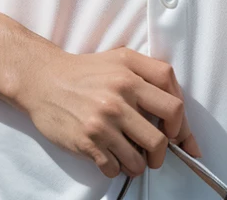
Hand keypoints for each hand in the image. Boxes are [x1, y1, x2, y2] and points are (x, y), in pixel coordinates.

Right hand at [11, 43, 201, 179]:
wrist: (44, 80)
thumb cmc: (84, 72)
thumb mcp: (121, 59)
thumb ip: (150, 75)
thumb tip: (177, 110)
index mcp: (132, 71)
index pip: (175, 102)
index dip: (183, 124)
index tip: (179, 135)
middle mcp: (120, 94)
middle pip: (162, 138)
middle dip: (164, 151)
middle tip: (157, 152)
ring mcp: (104, 119)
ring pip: (140, 159)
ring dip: (139, 163)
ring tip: (131, 155)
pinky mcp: (88, 141)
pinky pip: (115, 168)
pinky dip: (116, 168)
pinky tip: (110, 155)